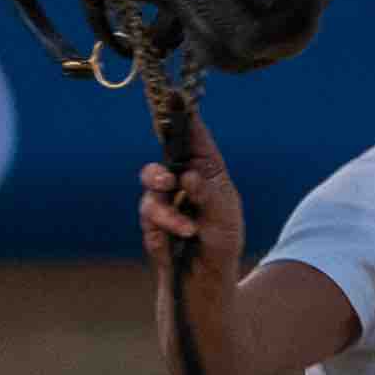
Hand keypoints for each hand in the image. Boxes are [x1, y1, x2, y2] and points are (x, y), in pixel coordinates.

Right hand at [138, 124, 242, 274]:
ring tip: (187, 229)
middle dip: (159, 173)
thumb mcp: (224, 217)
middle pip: (161, 161)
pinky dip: (165, 228)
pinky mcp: (152, 221)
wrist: (204, 279)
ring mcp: (165, 200)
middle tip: (167, 183)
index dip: (184, 115)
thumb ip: (207, 195)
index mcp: (207, 170)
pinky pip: (149, 217)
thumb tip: (187, 176)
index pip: (194, 137)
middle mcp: (182, 180)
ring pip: (151, 189)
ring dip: (167, 212)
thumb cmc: (221, 242)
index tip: (175, 95)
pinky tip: (180, 239)